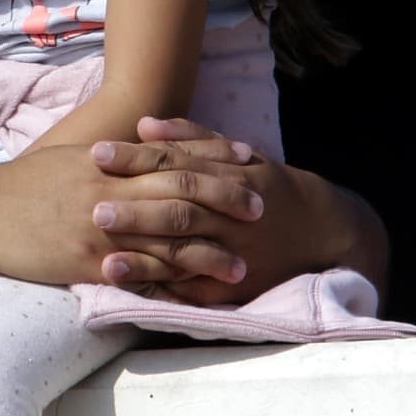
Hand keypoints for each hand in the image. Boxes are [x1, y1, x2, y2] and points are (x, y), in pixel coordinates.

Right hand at [0, 135, 266, 289]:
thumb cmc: (23, 184)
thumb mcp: (70, 158)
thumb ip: (111, 158)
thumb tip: (143, 151)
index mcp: (109, 164)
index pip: (173, 157)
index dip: (213, 158)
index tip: (247, 160)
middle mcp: (111, 194)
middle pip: (182, 196)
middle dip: (226, 203)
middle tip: (262, 212)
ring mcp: (101, 231)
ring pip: (168, 241)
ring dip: (209, 256)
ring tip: (242, 269)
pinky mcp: (86, 263)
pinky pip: (138, 278)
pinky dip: (169, 289)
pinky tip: (194, 298)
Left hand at [90, 117, 385, 303]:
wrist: (322, 231)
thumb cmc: (266, 186)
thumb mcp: (239, 155)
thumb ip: (191, 138)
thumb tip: (143, 124)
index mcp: (231, 176)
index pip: (176, 164)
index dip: (135, 159)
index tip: (96, 154)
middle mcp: (231, 216)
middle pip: (179, 211)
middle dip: (137, 211)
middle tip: (94, 208)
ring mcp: (233, 253)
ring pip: (186, 254)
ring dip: (144, 258)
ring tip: (104, 259)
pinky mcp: (232, 285)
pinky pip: (193, 289)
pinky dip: (162, 289)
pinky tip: (133, 290)